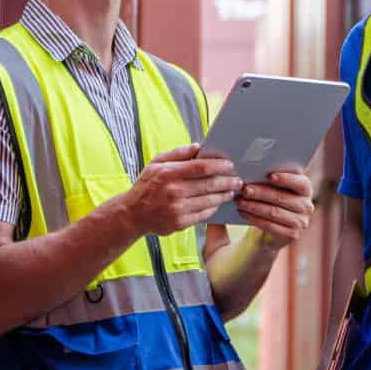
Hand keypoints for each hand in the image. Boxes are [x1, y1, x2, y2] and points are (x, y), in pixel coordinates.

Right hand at [125, 144, 241, 235]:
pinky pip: (203, 214)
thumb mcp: (156, 164)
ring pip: (209, 201)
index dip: (219, 165)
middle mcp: (174, 191)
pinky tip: (218, 202)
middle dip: (227, 181)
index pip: (201, 167)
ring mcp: (177, 209)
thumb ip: (177, 154)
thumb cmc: (146, 186)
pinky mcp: (180, 223)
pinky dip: (213, 207)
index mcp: (168, 174)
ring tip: (232, 190)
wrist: (132, 214)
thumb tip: (198, 146)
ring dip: (224, 195)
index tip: (230, 164)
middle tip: (238, 180)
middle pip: (209, 184)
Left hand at [235, 166, 314, 248]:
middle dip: (261, 193)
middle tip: (244, 190)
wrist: (270, 229)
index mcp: (305, 189)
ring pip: (275, 212)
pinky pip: (271, 226)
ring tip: (239, 201)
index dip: (286, 179)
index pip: (300, 183)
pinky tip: (243, 213)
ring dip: (254, 206)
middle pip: (283, 198)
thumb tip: (252, 170)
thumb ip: (268, 179)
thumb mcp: (272, 188)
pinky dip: (254, 219)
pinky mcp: (292, 235)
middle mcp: (307, 206)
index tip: (269, 175)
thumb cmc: (270, 200)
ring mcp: (301, 222)